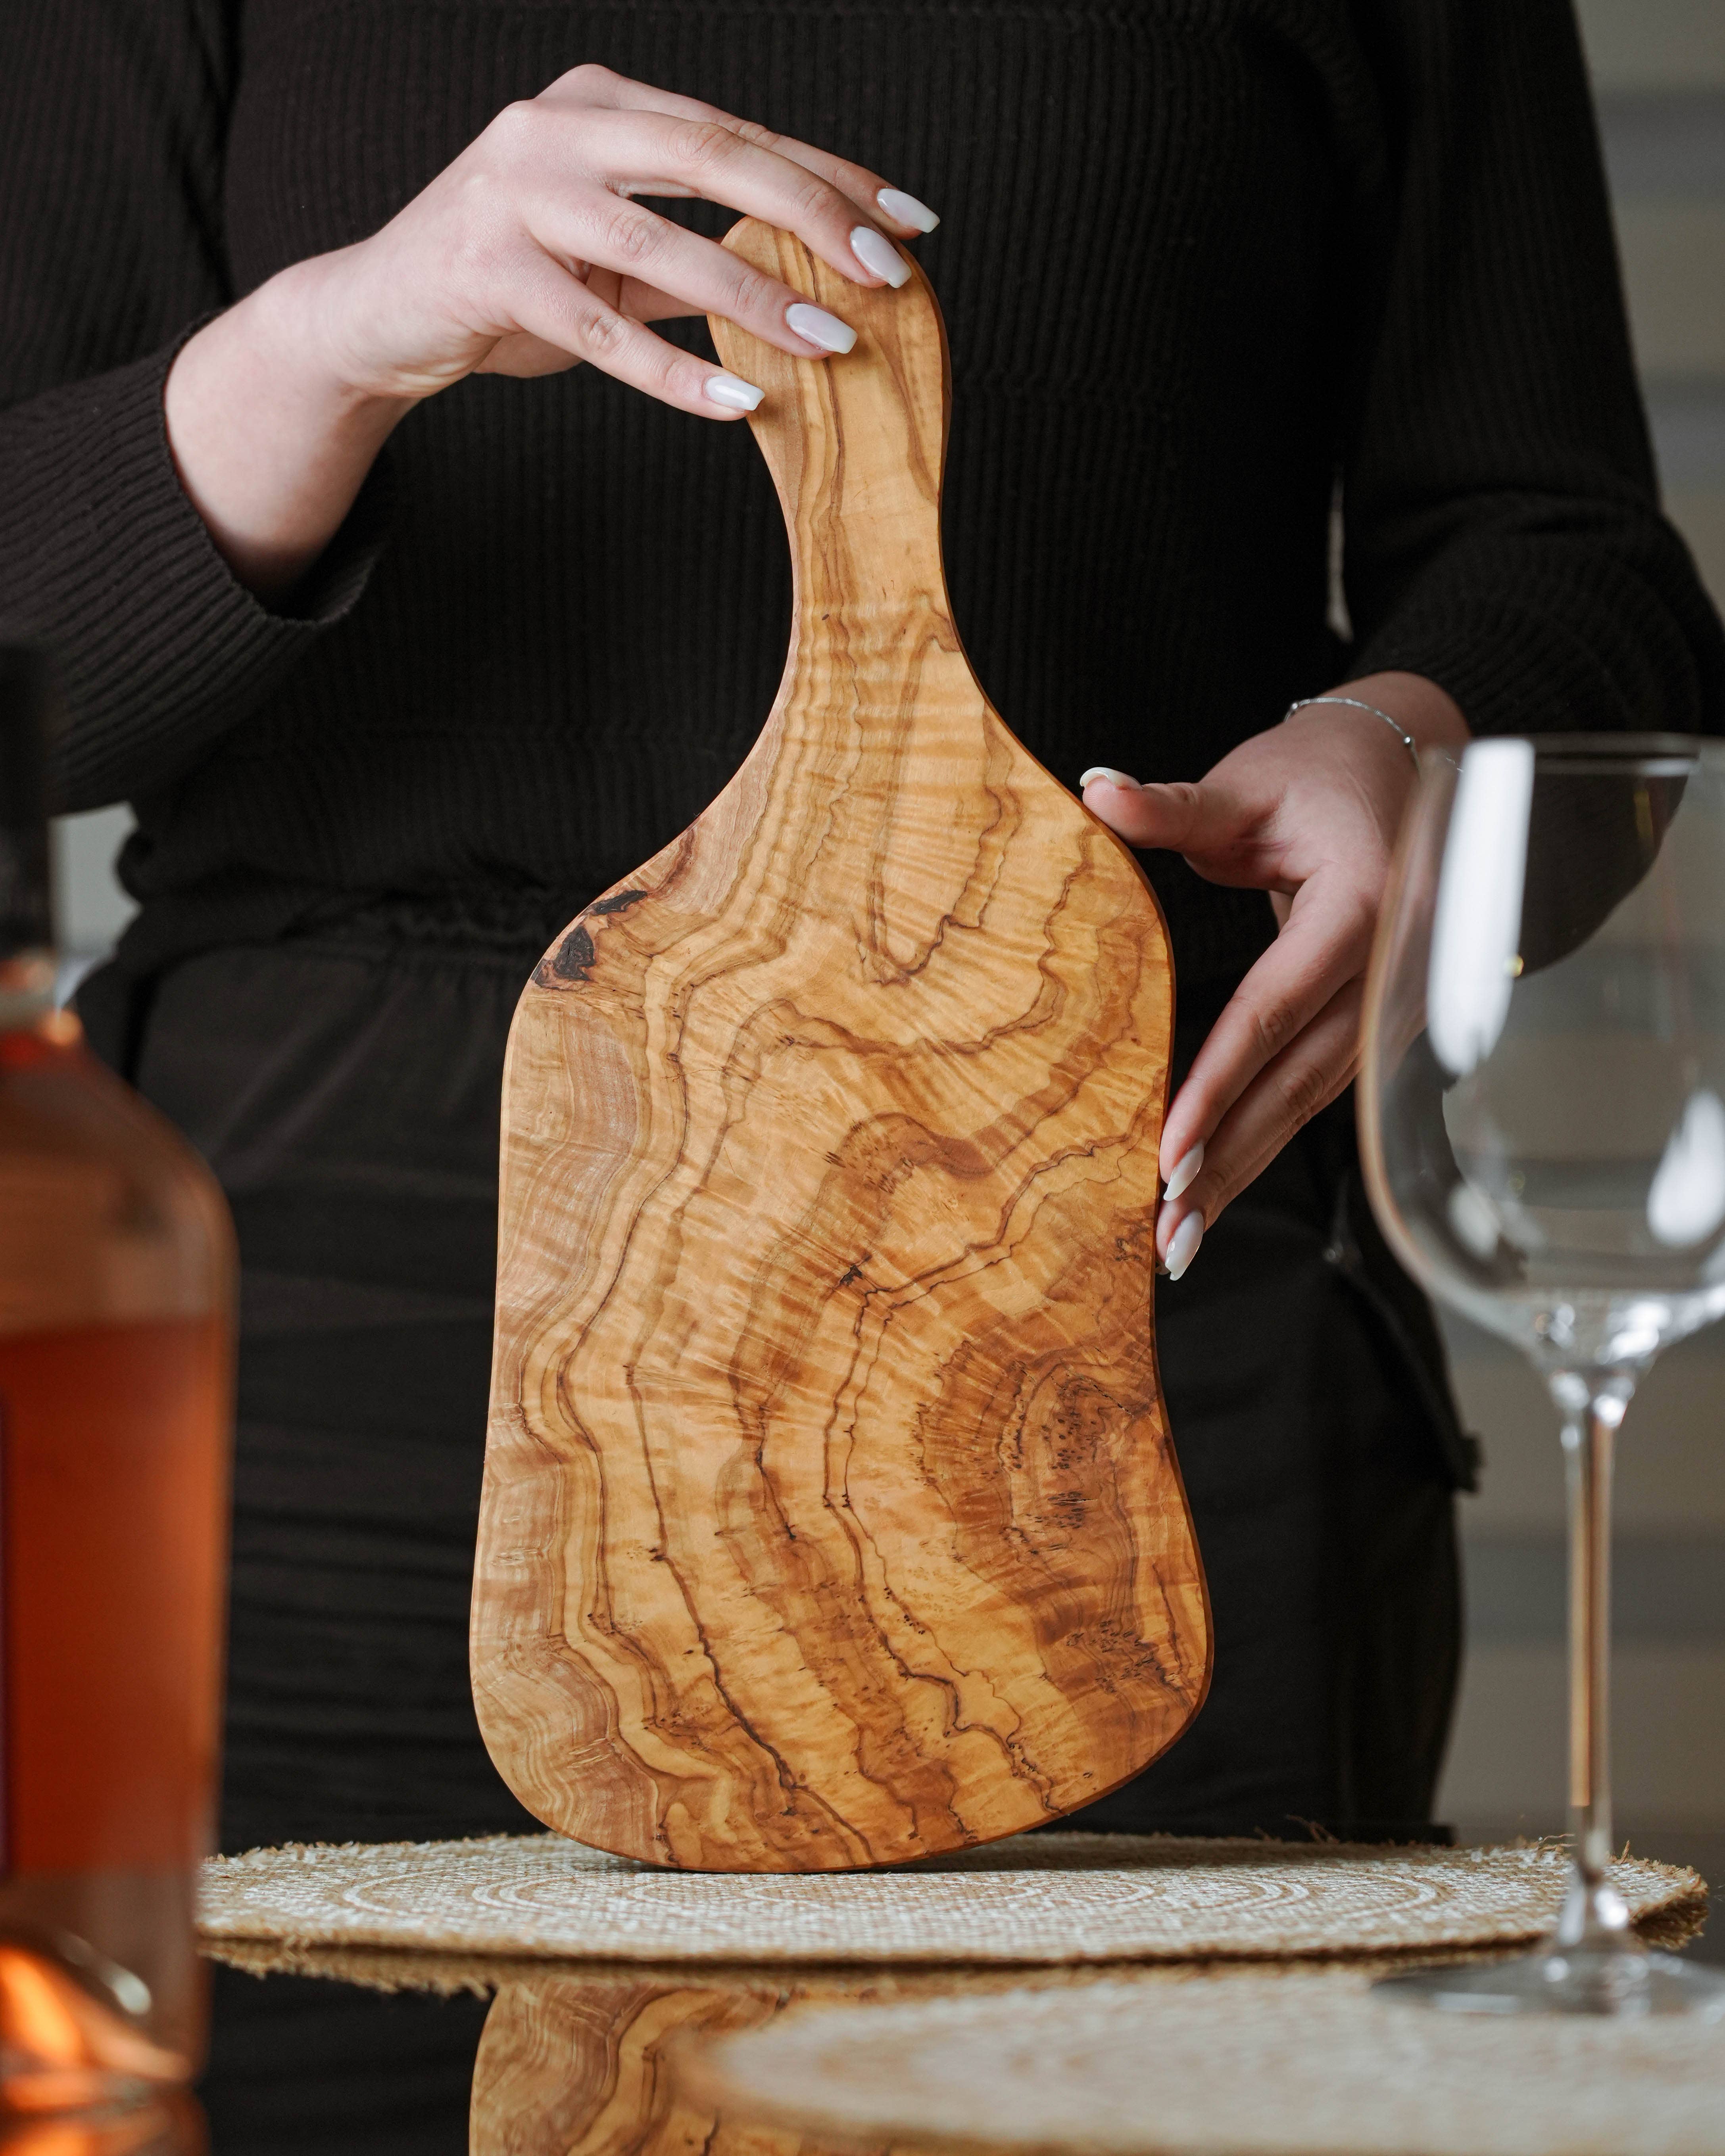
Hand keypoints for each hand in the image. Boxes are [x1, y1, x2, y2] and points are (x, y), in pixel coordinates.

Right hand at [166, 65, 938, 592]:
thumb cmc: (510, 282)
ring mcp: (512, 191)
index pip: (738, 132)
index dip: (832, 175)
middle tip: (889, 271)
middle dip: (812, 213)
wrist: (379, 311)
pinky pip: (597, 327)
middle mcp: (556, 125)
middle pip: (710, 155)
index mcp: (600, 103)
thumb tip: (810, 279)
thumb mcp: (610, 253)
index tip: (910, 221)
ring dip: (754, 297)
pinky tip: (738, 403)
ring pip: (656, 242)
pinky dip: (672, 371)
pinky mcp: (482, 268)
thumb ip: (694, 250)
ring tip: (833, 343)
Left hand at [1081, 673, 1469, 1279]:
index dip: (1219, 1083)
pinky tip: (1219, 1187)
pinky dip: (1266, 1141)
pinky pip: (1319, 1092)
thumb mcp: (1249, 785)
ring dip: (1246, 1170)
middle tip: (1167, 1231)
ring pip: (1313, 1103)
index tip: (1166, 1148)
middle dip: (1230, 1161)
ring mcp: (1396, 1005)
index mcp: (1366, 903)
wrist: (1410, 765)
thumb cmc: (1323, 775)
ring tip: (1181, 1237)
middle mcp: (1395, 967)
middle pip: (1300, 1081)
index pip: (1276, 1010)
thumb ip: (1175, 806)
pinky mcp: (1382, 1024)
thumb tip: (1100, 793)